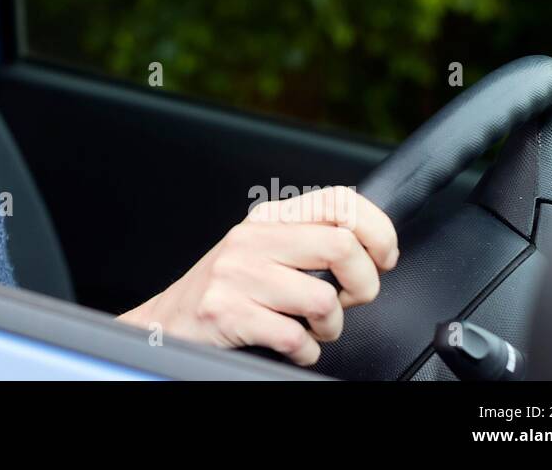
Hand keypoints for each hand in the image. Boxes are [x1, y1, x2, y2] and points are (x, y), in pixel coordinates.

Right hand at [117, 187, 398, 365]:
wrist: (167, 322)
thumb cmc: (226, 291)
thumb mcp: (264, 250)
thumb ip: (307, 239)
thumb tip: (370, 244)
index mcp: (268, 218)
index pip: (339, 200)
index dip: (377, 230)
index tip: (384, 258)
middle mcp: (252, 239)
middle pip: (341, 246)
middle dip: (363, 285)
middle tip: (350, 300)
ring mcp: (237, 274)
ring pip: (323, 299)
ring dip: (331, 327)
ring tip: (313, 328)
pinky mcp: (227, 312)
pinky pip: (295, 337)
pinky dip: (305, 351)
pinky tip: (292, 345)